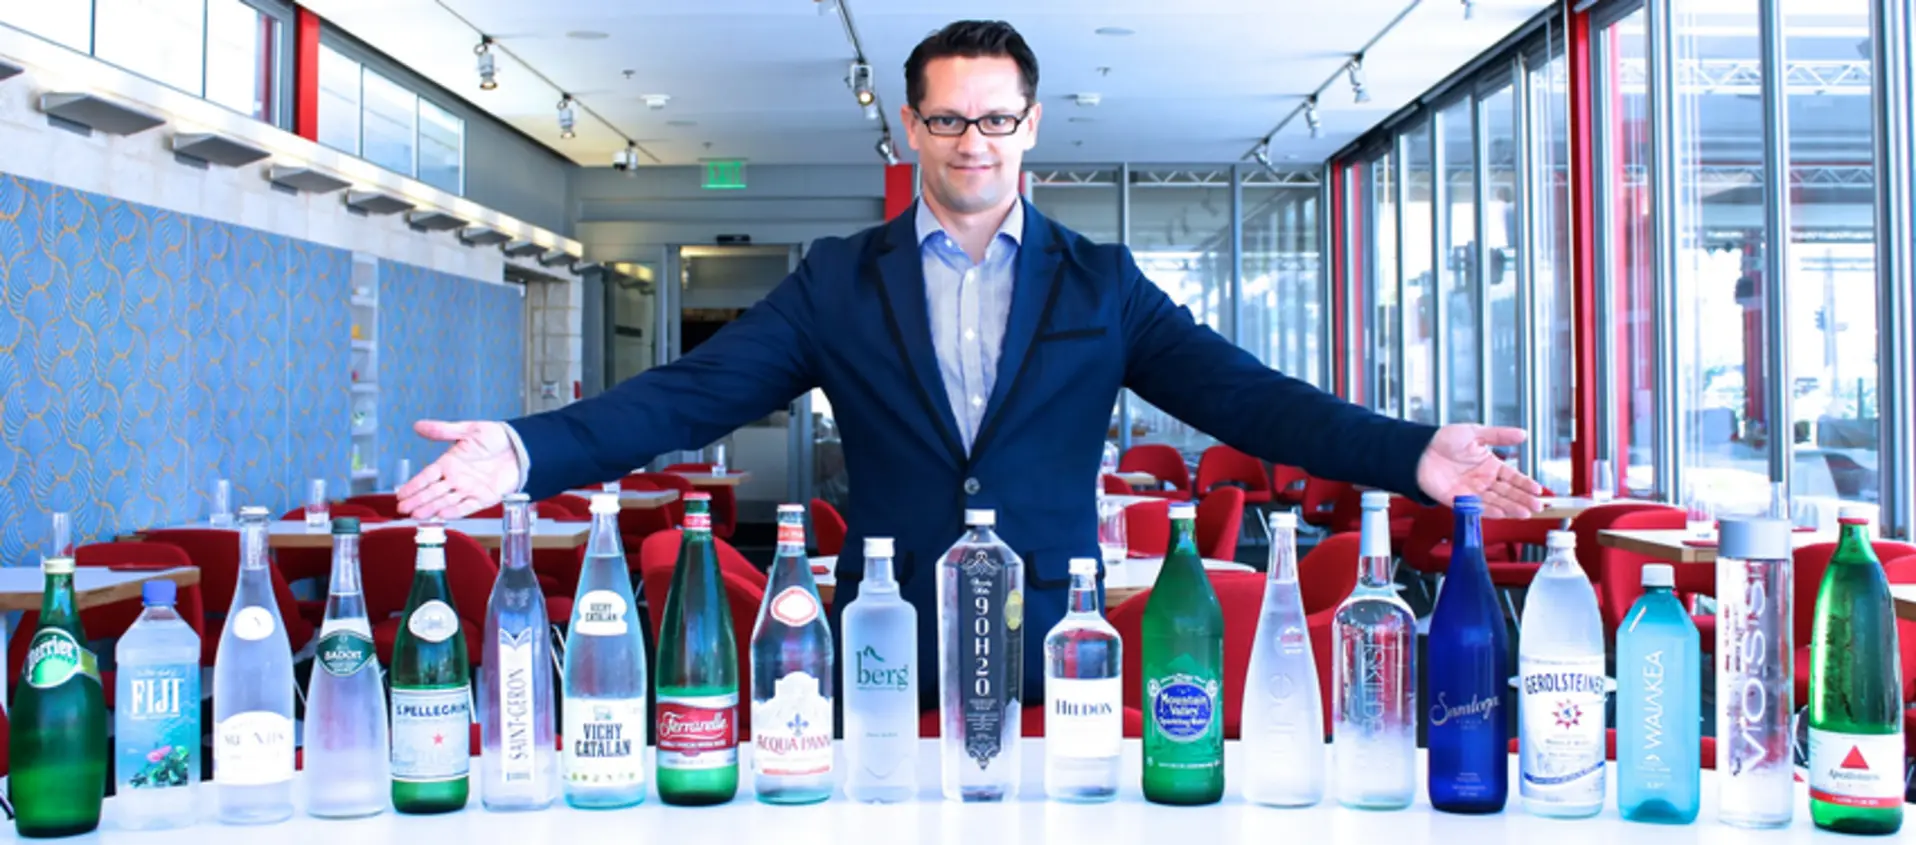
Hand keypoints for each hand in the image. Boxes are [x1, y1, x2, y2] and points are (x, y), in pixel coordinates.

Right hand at [396, 420, 524, 519]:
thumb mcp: (468, 430)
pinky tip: (442, 515)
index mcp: (450, 462)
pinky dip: (455, 512)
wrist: (522, 447)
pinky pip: (467, 507)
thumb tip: (419, 425)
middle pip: (433, 492)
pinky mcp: (484, 498)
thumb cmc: (496, 437)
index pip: (426, 476)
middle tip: (403, 509)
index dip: (414, 485)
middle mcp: (457, 478)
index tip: (400, 494)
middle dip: (418, 501)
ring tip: (416, 515)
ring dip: (431, 509)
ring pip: (446, 501)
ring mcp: (469, 489)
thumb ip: (443, 430)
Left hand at [1415, 424, 1544, 516]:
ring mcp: (1471, 491)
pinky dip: (1490, 511)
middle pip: (1508, 492)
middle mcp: (1483, 480)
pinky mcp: (1458, 500)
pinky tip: (1503, 513)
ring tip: (1526, 512)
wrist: (1419, 449)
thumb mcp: (1475, 433)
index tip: (1538, 490)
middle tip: (1538, 506)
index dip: (1525, 483)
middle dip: (1524, 500)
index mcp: (1489, 465)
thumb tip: (1523, 434)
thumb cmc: (1444, 439)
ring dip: (1511, 508)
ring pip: (1496, 502)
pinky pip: (1477, 507)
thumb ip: (1499, 435)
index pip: (1513, 477)